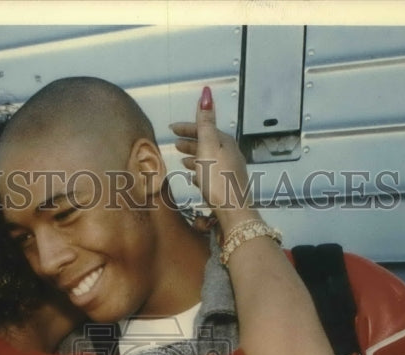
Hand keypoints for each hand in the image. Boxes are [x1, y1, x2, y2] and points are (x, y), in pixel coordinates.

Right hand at [170, 86, 256, 229]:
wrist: (233, 211)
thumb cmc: (218, 179)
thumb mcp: (209, 146)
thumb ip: (205, 122)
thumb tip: (207, 94)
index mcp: (225, 142)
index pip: (204, 129)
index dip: (187, 128)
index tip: (171, 128)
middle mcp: (231, 155)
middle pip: (207, 144)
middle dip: (191, 142)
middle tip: (175, 143)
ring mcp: (230, 171)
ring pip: (209, 159)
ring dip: (195, 157)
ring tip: (182, 160)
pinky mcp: (227, 187)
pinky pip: (211, 175)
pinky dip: (201, 172)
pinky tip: (195, 179)